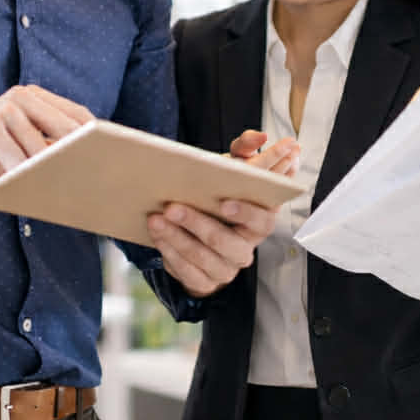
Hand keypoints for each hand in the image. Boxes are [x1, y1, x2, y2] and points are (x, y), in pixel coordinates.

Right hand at [0, 84, 93, 184]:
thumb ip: (50, 142)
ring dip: (51, 173)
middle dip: (79, 154)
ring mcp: (5, 111)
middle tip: (96, 176)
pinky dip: (25, 178)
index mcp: (34, 96)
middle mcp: (21, 97)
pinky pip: (18, 161)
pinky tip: (31, 189)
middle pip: (65, 128)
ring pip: (41, 150)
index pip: (76, 113)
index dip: (95, 134)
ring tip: (63, 190)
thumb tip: (88, 159)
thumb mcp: (25, 141)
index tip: (112, 154)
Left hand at [146, 130, 299, 295]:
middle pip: (226, 242)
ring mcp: (226, 269)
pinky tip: (158, 236)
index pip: (262, 220)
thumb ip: (245, 150)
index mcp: (259, 223)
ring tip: (156, 219)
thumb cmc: (217, 198)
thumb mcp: (230, 172)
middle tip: (172, 206)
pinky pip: (188, 273)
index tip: (223, 202)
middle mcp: (245, 249)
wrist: (200, 234)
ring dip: (177, 238)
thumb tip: (259, 136)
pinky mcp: (206, 282)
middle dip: (197, 224)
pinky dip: (170, 254)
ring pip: (203, 258)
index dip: (245, 213)